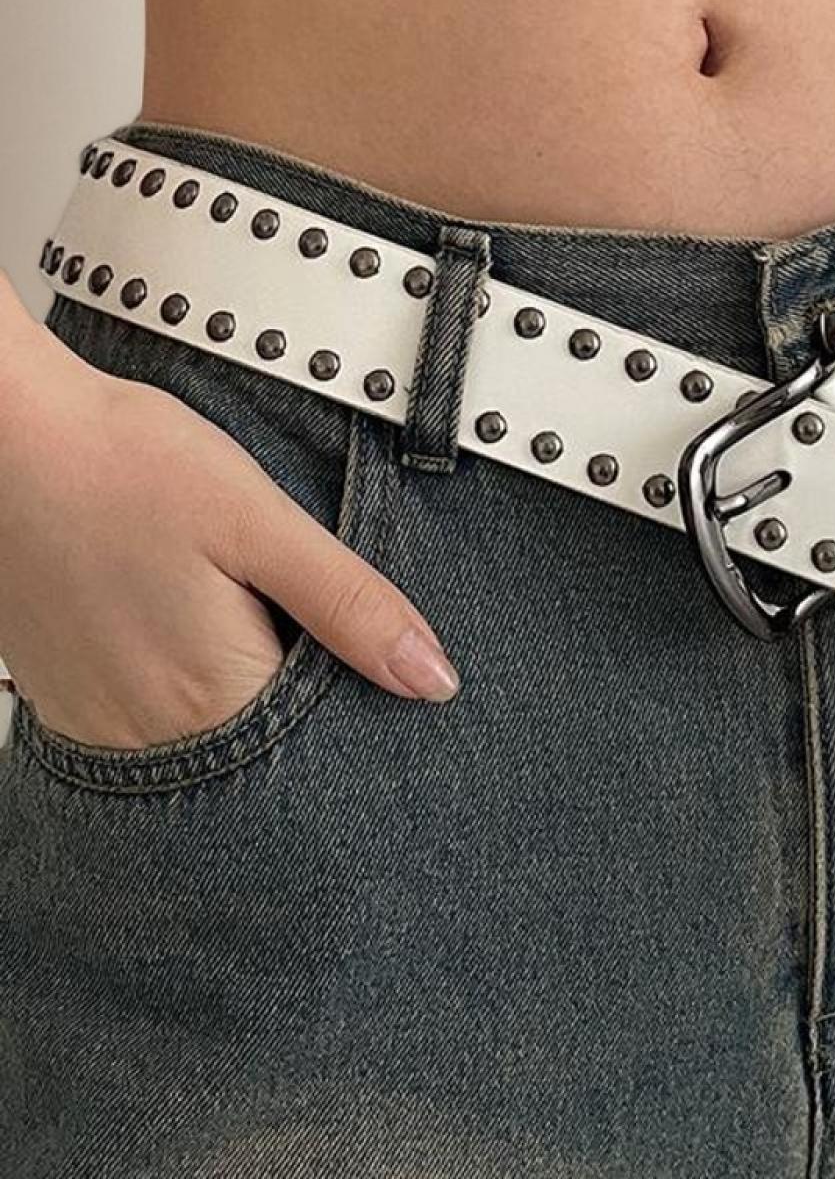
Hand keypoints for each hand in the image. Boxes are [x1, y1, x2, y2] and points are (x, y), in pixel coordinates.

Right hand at [0, 325, 458, 750]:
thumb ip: (351, 607)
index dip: (361, 712)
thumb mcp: (264, 524)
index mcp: (213, 694)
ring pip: (206, 747)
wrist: (9, 435)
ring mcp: (96, 724)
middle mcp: (148, 732)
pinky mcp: (64, 701)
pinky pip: (147, 729)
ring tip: (241, 620)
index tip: (374, 670)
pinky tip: (189, 631)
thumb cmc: (127, 462)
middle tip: (301, 628)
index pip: (322, 757)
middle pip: (263, 757)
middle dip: (302, 712)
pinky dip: (183, 694)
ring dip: (242, 703)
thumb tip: (432, 678)